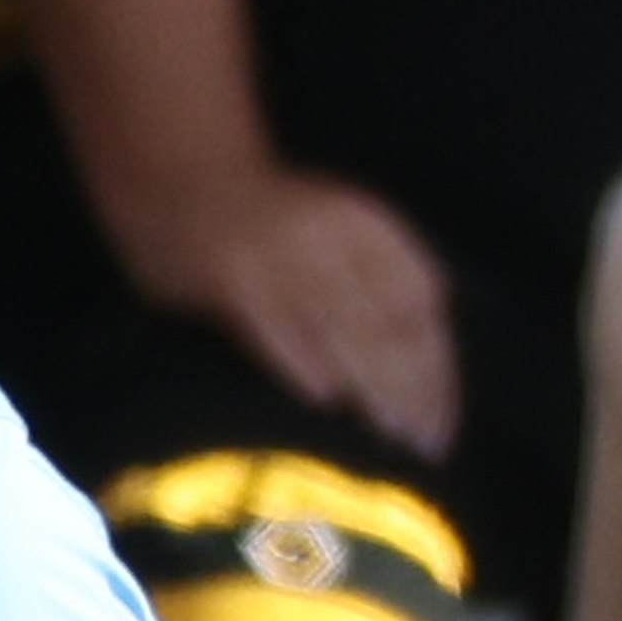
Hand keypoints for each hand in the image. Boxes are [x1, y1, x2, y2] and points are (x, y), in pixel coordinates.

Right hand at [114, 155, 463, 464]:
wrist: (177, 176)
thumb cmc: (265, 224)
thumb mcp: (339, 230)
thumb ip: (377, 283)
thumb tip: (422, 366)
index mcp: (369, 226)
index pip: (422, 303)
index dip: (439, 364)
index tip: (444, 423)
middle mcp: (333, 235)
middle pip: (386, 319)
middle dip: (412, 384)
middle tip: (425, 445)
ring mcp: (280, 252)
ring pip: (339, 324)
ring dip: (369, 380)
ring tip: (391, 431)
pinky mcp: (229, 274)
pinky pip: (271, 323)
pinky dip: (299, 359)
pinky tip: (322, 397)